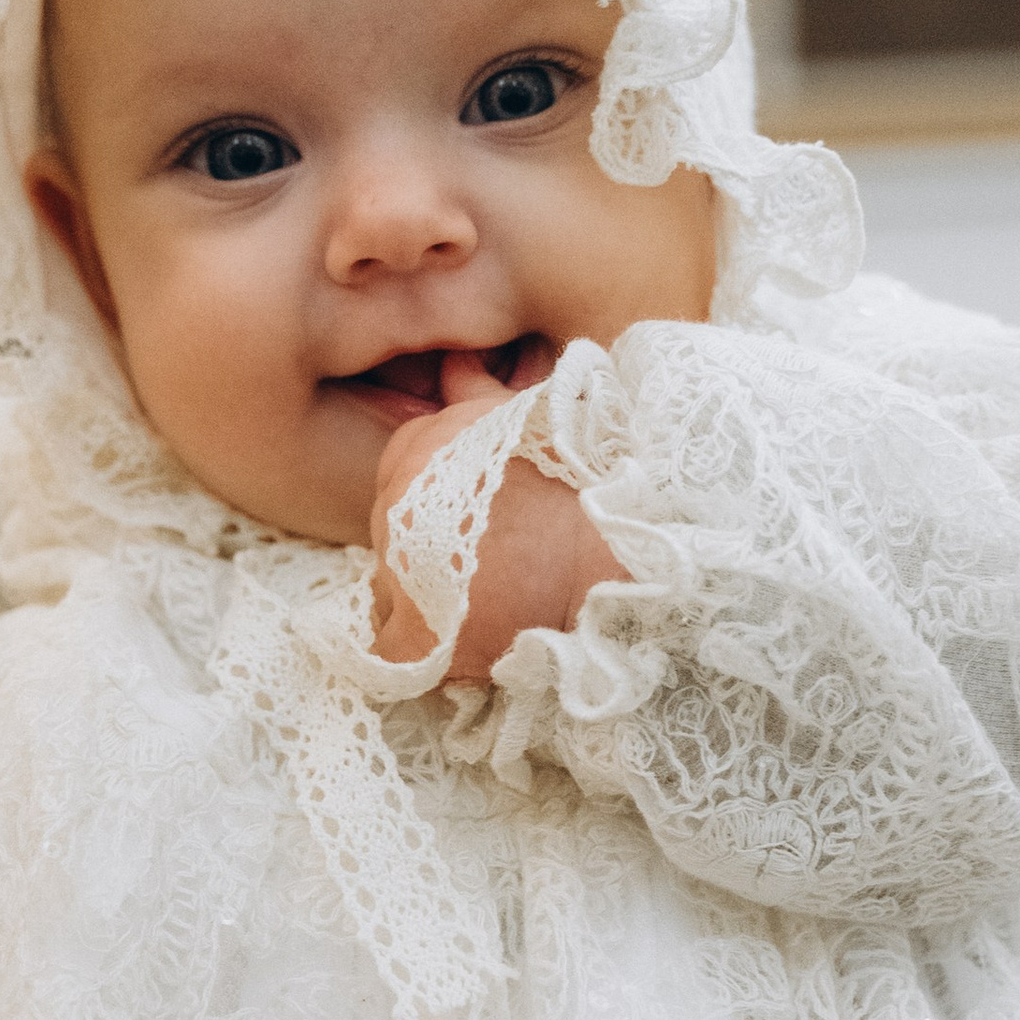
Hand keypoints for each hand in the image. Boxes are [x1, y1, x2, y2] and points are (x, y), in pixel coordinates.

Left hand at [369, 351, 622, 680]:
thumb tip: (450, 366)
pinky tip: (465, 647)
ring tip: (493, 602)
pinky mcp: (418, 637)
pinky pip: (396, 653)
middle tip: (497, 561)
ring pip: (395, 591)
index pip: (401, 477)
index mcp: (418, 451)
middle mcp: (396, 509)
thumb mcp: (530, 416)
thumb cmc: (586, 478)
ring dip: (431, 599)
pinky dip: (426, 653)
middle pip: (393, 535)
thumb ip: (478, 389)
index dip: (440, 500)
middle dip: (433, 547)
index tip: (483, 517)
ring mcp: (400, 575)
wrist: (626, 548)